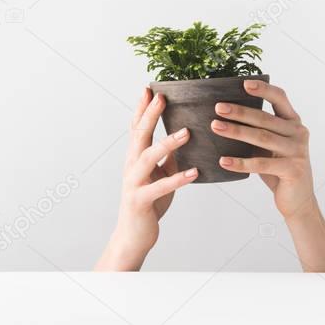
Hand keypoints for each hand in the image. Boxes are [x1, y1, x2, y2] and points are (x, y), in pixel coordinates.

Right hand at [94, 88, 197, 270]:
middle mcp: (131, 166)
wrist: (133, 235)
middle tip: (161, 97)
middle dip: (150, 115)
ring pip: (148, 158)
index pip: (137, 128)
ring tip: (187, 132)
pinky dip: (178, 179)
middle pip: (139, 135)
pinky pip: (160, 187)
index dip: (142, 108)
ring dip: (167, 143)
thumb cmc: (148, 203)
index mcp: (135, 158)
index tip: (150, 88)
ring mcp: (134, 183)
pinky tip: (194, 172)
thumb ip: (168, 158)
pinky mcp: (141, 200)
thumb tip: (186, 137)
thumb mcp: (160, 176)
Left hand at [213, 79, 324, 271]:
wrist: (298, 200)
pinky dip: (240, 162)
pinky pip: (261, 164)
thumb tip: (225, 114)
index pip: (280, 98)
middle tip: (218, 107)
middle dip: (240, 112)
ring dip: (236, 132)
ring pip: (262, 138)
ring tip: (215, 127)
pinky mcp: (292, 170)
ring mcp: (297, 151)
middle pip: (265, 119)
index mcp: (293, 122)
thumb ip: (259, 130)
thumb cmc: (279, 169)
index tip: (244, 83)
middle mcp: (298, 133)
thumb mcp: (271, 147)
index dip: (263, 89)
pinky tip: (223, 161)